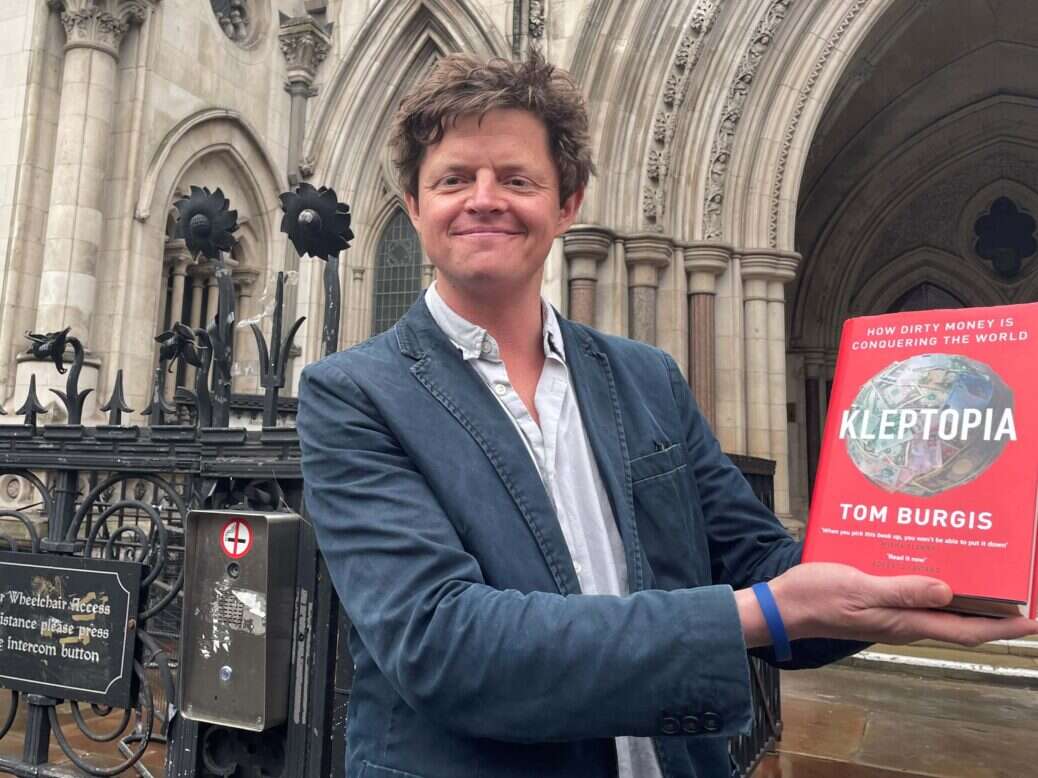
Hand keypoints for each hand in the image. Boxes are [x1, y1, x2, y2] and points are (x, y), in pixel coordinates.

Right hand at [737, 562, 1037, 647]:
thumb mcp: (858, 590)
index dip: (1004, 627)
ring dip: (966, 596)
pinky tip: (934, 563)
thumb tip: (947, 591)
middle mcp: (903, 620)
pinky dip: (934, 583)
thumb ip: (901, 591)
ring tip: (987, 575)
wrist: (781, 608)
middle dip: (994, 611)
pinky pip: (915, 594)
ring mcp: (890, 613)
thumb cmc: (814, 598)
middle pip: (960, 620)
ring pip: (940, 607)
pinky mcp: (876, 601)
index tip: (1035, 620)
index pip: (966, 630)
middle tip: (1020, 592)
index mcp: (903, 622)